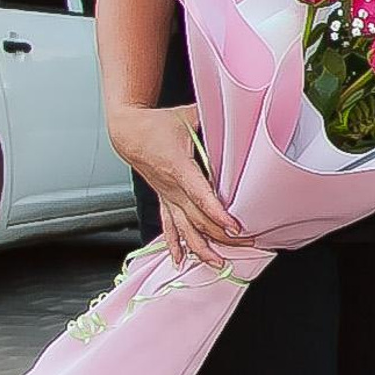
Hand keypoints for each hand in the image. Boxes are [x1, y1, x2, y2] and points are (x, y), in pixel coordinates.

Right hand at [107, 102, 246, 268]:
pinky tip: (181, 260)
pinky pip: (169, 226)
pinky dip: (175, 244)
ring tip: (218, 263)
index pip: (200, 194)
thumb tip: (240, 112)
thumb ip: (212, 116)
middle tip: (246, 243)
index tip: (234, 225)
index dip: (217, 212)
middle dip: (222, 234)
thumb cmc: (157, 124)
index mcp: (178, 167)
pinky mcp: (163, 199)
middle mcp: (171, 187)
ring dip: (201, 247)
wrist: (127, 132)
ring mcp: (166, 196)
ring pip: (184, 228)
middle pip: (197, 218)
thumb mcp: (187, 115)